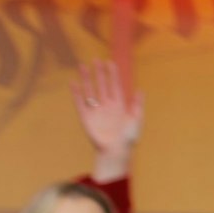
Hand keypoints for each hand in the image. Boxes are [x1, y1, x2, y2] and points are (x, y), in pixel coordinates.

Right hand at [73, 60, 142, 181]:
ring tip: (83, 66)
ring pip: (90, 91)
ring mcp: (96, 111)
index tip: (110, 62)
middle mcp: (106, 106)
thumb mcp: (136, 120)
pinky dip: (76, 94)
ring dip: (86, 79)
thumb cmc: (129, 139)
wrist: (116, 152)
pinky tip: (73, 83)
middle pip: (102, 85)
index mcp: (119, 106)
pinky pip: (80, 103)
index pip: (115, 86)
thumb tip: (140, 90)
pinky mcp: (86, 118)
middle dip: (99, 73)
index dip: (112, 75)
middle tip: (96, 60)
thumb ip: (137, 105)